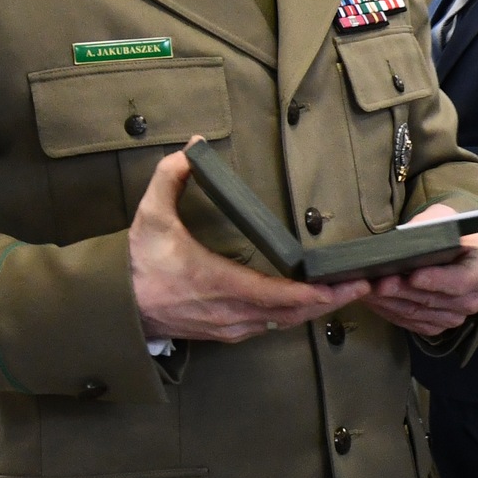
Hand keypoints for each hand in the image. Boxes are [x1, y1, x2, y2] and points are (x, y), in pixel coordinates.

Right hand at [130, 143, 370, 341]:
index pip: (277, 296)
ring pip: (284, 323)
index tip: (344, 285)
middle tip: (364, 285)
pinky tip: (313, 303)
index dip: (314, 294)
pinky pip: (270, 327)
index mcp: (218, 284)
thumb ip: (170, 177)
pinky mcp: (227, 332)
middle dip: (330, 301)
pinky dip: (295, 316)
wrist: (113, 308)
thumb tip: (192, 145)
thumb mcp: (150, 216)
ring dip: (316, 310)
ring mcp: (230, 326)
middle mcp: (230, 312)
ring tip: (347, 292)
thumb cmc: (137, 264)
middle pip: (292, 314)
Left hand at [364, 203, 477, 336]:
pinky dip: (388, 311)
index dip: (436, 280)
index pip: (460, 280)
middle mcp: (473, 299)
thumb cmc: (450, 234)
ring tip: (364, 288)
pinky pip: (409, 323)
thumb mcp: (443, 221)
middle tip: (376, 281)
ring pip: (417, 313)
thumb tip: (402, 241)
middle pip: (433, 300)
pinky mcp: (437, 326)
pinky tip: (371, 299)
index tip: (413, 276)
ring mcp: (456, 316)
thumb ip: (427, 229)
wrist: (456, 253)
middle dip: (401, 291)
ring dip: (388, 302)